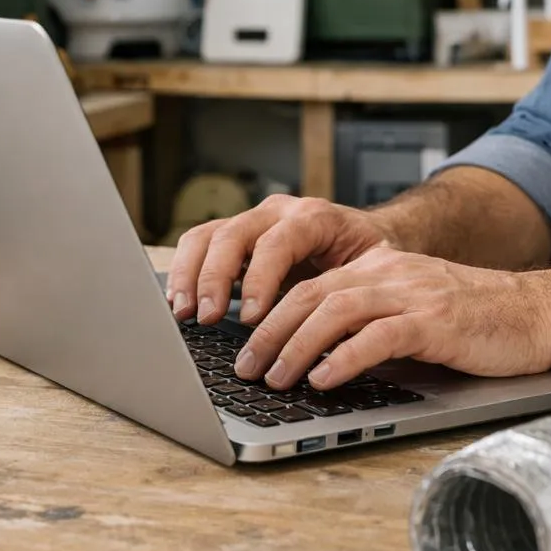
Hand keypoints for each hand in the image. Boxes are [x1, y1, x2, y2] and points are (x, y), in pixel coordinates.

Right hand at [166, 195, 397, 326]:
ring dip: (190, 275)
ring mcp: (252, 221)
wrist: (366, 238)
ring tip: (183, 313)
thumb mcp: (371, 274)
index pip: (277, 241)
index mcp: (314, 217)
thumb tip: (330, 338)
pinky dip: (185, 272)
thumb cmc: (371, 260)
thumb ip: (348, 294)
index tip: (251, 318)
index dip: (260, 279)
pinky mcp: (235, 236)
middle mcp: (278, 212)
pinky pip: (199, 245)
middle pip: (233, 234)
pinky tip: (179, 303)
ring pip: (208, 236)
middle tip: (207, 317)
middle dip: (215, 278)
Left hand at [231, 247, 550, 390]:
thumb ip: (369, 324)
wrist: (537, 313)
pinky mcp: (435, 322)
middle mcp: (390, 274)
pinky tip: (323, 380)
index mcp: (379, 268)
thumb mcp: (412, 312)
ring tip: (275, 378)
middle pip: (310, 295)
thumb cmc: (475, 322)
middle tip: (245, 368)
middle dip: (269, 332)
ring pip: (335, 311)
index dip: (270, 313)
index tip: (244, 345)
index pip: (309, 283)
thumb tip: (314, 359)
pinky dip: (344, 358)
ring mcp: (412, 294)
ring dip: (296, 346)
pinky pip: (378, 336)